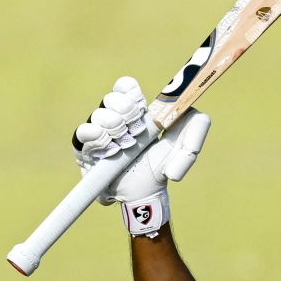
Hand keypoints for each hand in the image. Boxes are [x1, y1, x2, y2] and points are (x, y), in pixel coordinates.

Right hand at [72, 76, 210, 235]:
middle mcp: (113, 118)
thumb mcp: (185, 147)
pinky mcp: (84, 149)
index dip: (128, 91)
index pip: (124, 87)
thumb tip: (187, 113)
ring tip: (126, 146)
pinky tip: (111, 149)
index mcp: (135, 111)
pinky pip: (83, 132)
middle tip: (137, 131)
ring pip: (99, 114)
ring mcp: (97, 133)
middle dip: (127, 113)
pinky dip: (98, 138)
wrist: (143, 194)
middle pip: (111, 98)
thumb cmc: (161, 167)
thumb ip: (197, 127)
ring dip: (116, 129)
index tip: (139, 106)